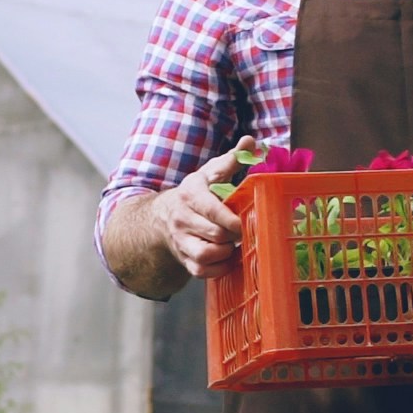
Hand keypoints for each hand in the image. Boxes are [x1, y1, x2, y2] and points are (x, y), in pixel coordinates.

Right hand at [157, 144, 248, 278]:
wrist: (162, 217)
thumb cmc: (194, 193)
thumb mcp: (210, 173)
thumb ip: (232, 159)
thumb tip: (250, 141)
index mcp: (190, 194)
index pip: (213, 210)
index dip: (233, 220)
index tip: (247, 220)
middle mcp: (182, 218)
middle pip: (215, 234)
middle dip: (234, 235)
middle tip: (245, 231)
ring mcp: (181, 241)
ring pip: (205, 255)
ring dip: (226, 253)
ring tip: (234, 245)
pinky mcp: (183, 259)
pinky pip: (202, 271)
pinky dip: (219, 269)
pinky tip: (228, 258)